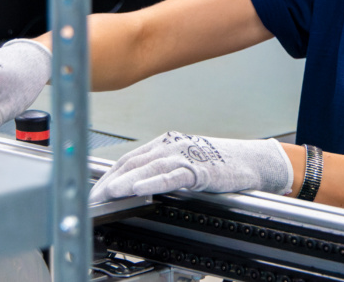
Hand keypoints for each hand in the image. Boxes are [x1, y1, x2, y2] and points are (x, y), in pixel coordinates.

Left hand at [90, 131, 292, 202]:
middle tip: (89, 199)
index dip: (107, 176)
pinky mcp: (200, 169)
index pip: (128, 159)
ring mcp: (186, 155)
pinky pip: (172, 175)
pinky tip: (138, 187)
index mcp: (166, 144)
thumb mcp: (185, 163)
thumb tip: (133, 187)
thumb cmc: (221, 164)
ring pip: (148, 167)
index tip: (90, 193)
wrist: (254, 161)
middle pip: (132, 162)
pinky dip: (153, 181)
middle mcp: (172, 145)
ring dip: (124, 181)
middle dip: (108, 182)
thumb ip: (162, 171)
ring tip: (106, 193)